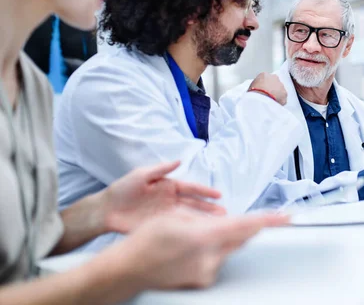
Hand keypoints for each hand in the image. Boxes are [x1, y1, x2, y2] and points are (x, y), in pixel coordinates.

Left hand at [101, 161, 225, 233]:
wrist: (106, 210)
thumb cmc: (122, 189)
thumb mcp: (141, 175)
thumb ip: (160, 170)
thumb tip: (179, 160)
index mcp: (169, 186)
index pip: (191, 189)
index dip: (205, 192)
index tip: (219, 195)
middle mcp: (171, 201)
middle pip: (194, 204)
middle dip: (210, 209)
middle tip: (225, 214)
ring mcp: (166, 215)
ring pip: (189, 217)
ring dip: (203, 220)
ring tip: (218, 224)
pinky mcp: (160, 227)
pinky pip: (178, 229)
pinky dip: (190, 231)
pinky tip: (200, 234)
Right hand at [112, 209, 289, 289]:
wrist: (128, 269)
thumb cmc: (146, 240)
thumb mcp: (176, 216)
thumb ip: (205, 218)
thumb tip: (223, 221)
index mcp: (204, 237)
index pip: (246, 227)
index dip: (269, 221)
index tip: (286, 217)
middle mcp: (209, 258)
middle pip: (239, 238)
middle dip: (239, 228)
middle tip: (224, 221)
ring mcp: (206, 273)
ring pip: (226, 249)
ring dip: (218, 240)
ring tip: (189, 238)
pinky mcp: (202, 281)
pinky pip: (215, 261)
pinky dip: (209, 252)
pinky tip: (187, 250)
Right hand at [248, 72, 287, 104]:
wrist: (260, 99)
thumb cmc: (253, 93)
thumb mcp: (251, 87)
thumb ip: (257, 86)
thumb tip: (258, 90)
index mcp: (264, 75)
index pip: (266, 79)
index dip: (264, 86)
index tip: (263, 91)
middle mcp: (274, 78)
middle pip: (274, 83)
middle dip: (272, 89)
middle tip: (267, 96)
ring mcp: (281, 85)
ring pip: (280, 90)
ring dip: (276, 95)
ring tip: (270, 102)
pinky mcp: (285, 94)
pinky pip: (283, 98)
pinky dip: (279, 102)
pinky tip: (274, 105)